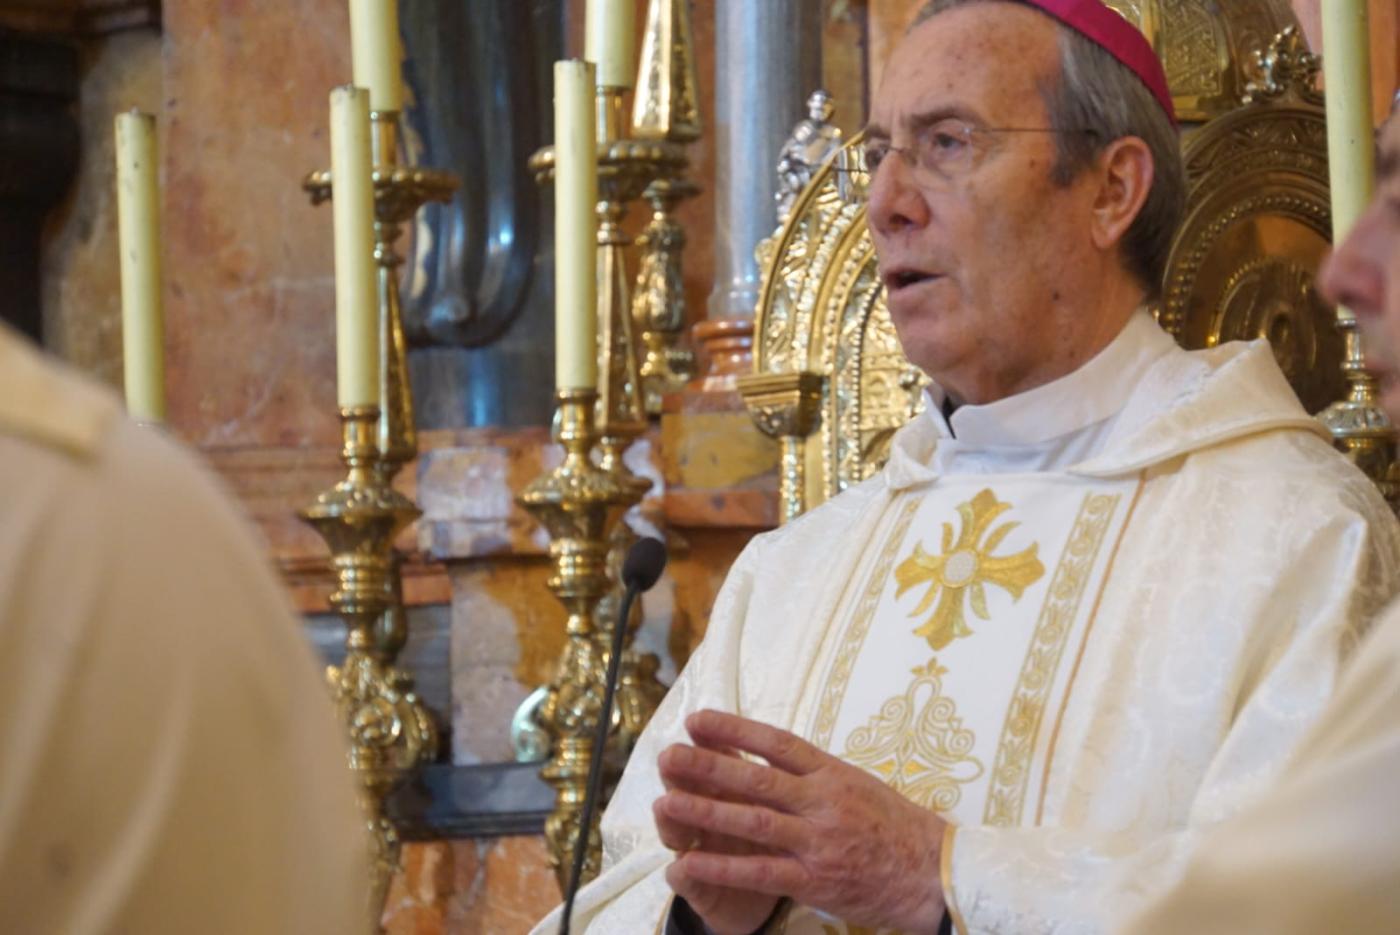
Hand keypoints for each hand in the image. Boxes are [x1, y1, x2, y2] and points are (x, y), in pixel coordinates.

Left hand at [654, 710, 946, 934]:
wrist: (935, 874)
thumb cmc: (898, 828)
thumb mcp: (860, 784)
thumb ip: (817, 773)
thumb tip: (774, 754)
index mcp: (833, 773)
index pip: (776, 743)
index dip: (734, 730)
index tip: (697, 720)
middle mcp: (823, 802)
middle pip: (755, 778)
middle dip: (707, 766)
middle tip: (667, 756)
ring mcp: (818, 841)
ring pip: (752, 821)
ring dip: (704, 812)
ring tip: (664, 802)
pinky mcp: (815, 879)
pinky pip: (759, 871)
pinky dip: (721, 866)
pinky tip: (688, 862)